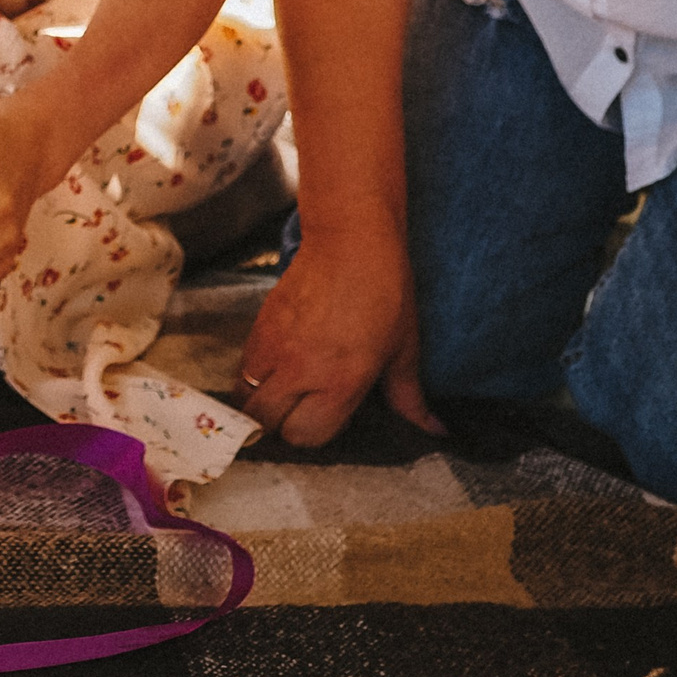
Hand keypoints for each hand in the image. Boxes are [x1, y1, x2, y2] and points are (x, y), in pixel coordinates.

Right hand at [237, 222, 440, 444]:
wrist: (349, 240)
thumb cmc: (385, 292)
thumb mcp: (404, 349)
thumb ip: (409, 398)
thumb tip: (434, 432)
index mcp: (340, 382)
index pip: (305, 436)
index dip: (315, 435)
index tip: (327, 422)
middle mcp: (299, 370)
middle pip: (266, 424)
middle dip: (281, 426)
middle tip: (301, 413)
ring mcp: (272, 348)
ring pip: (245, 399)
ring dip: (261, 405)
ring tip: (282, 396)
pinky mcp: (258, 327)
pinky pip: (241, 369)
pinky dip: (252, 379)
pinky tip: (274, 370)